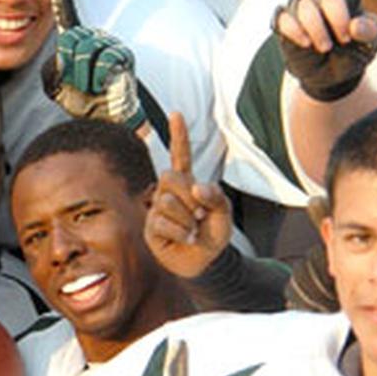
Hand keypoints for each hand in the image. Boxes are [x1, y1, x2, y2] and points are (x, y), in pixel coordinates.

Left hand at [41, 0, 145, 129]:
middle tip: (79, 84)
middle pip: (70, 39)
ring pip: (85, 53)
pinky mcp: (123, 56)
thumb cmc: (81, 100)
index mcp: (76, 39)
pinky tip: (101, 88)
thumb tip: (64, 55)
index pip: (66, 11)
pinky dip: (96, 81)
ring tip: (90, 88)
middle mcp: (94, 36)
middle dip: (69, 68)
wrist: (105, 117)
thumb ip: (52, 70)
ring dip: (82, 78)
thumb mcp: (56, 85)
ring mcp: (110, 44)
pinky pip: (102, 64)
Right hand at [145, 113, 230, 277]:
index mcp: (188, 183)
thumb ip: (216, 196)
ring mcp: (157, 209)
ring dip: (187, 219)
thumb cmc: (213, 234)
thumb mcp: (225, 214)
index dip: (178, 135)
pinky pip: (163, 223)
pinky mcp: (151, 227)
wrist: (204, 262)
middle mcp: (168, 192)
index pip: (181, 156)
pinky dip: (181, 233)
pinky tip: (186, 239)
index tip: (176, 113)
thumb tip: (195, 186)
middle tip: (199, 213)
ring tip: (193, 230)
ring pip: (166, 202)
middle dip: (188, 195)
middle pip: (169, 176)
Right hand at [273, 0, 376, 101]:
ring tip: (326, 47)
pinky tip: (307, 43)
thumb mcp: (370, 44)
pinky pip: (284, 18)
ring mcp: (301, 7)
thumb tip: (355, 26)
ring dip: (317, 27)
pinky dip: (296, 30)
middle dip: (336, 14)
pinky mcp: (282, 22)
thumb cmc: (353, 53)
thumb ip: (370, 31)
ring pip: (304, 5)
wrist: (330, 76)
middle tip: (345, 37)